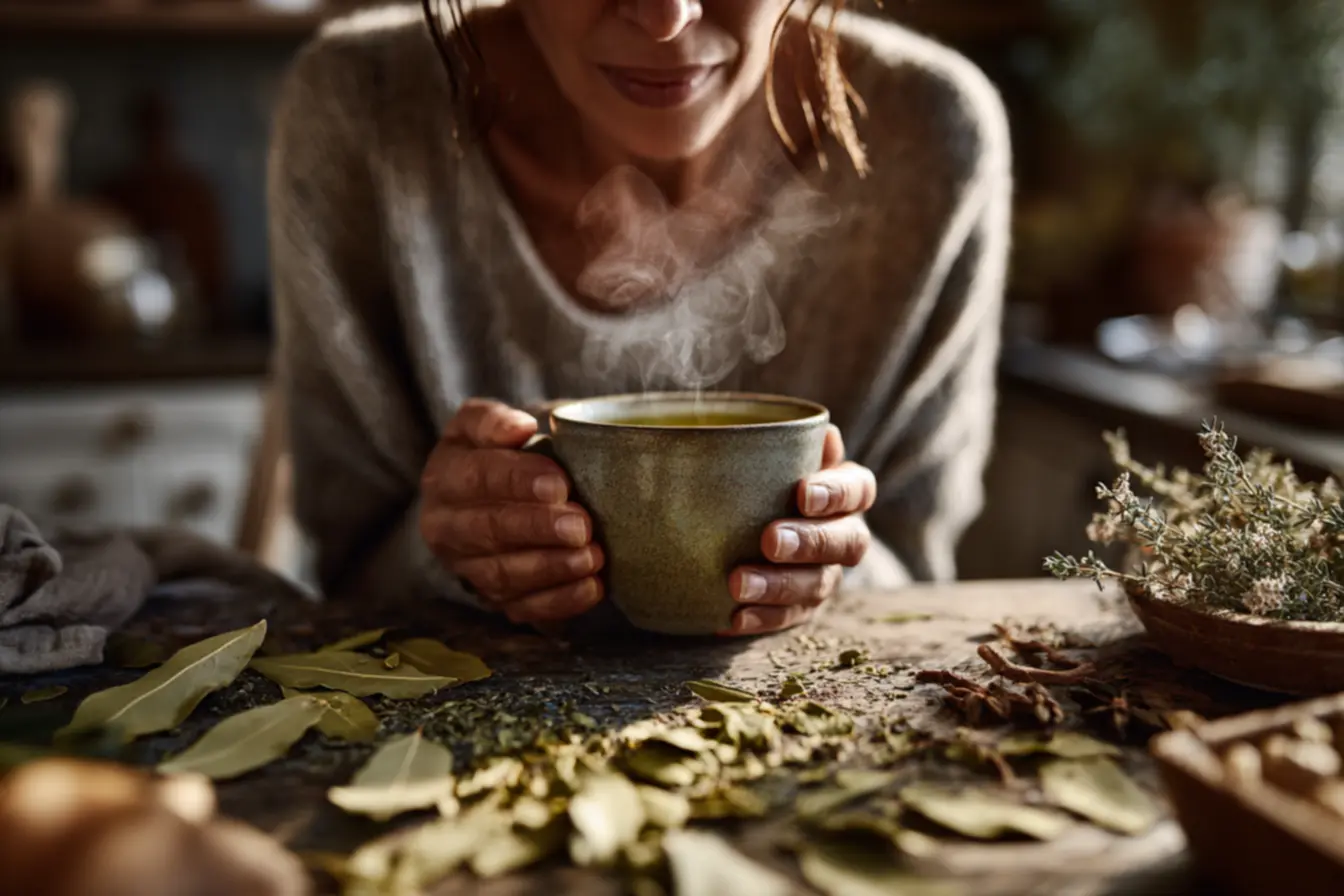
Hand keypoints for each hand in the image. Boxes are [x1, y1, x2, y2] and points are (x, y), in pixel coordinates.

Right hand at [418, 399, 604, 624]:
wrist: (499, 494)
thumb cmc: (505, 452)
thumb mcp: (488, 424)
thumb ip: (496, 421)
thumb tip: (519, 429)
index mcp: (444, 475)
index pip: (476, 477)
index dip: (517, 480)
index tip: (559, 484)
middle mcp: (445, 526)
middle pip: (488, 530)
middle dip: (537, 528)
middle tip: (580, 525)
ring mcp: (466, 568)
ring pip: (503, 574)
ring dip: (551, 567)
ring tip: (591, 557)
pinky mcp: (493, 598)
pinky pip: (522, 607)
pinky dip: (559, 601)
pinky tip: (591, 586)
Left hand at [722, 425, 874, 635]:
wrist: (737, 524)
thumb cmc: (759, 476)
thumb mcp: (768, 455)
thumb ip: (788, 444)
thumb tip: (825, 433)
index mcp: (845, 492)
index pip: (858, 489)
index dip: (836, 493)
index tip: (802, 493)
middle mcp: (845, 535)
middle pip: (846, 542)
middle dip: (810, 542)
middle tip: (769, 540)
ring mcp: (826, 574)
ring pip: (818, 585)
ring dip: (779, 585)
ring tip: (737, 583)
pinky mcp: (802, 608)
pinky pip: (790, 619)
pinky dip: (762, 619)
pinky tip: (731, 618)